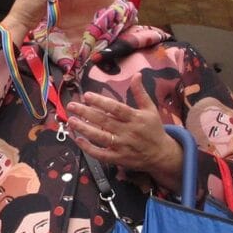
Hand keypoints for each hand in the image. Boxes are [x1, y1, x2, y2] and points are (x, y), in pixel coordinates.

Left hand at [67, 75, 182, 189]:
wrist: (161, 154)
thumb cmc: (154, 129)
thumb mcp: (150, 109)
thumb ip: (140, 93)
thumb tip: (137, 74)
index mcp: (135, 118)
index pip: (116, 108)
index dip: (101, 102)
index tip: (87, 96)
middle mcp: (127, 132)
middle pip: (104, 121)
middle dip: (86, 113)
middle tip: (71, 106)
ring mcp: (122, 146)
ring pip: (100, 137)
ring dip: (84, 129)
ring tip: (71, 120)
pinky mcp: (118, 158)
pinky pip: (101, 154)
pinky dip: (88, 148)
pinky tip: (78, 140)